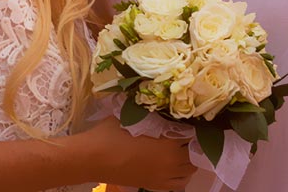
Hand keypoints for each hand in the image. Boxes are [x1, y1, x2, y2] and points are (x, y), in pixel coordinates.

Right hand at [80, 117, 196, 190]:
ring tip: (181, 147)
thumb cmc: (110, 135)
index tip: (188, 117)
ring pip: (191, 169)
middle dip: (192, 141)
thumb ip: (151, 113)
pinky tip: (175, 165)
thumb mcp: (131, 116)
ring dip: (190, 157)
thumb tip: (163, 104)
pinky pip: (180, 183)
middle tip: (184, 130)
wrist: (92, 159)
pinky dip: (183, 174)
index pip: (192, 133)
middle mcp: (172, 163)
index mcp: (168, 143)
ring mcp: (164, 177)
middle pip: (194, 152)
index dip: (192, 125)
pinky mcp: (155, 185)